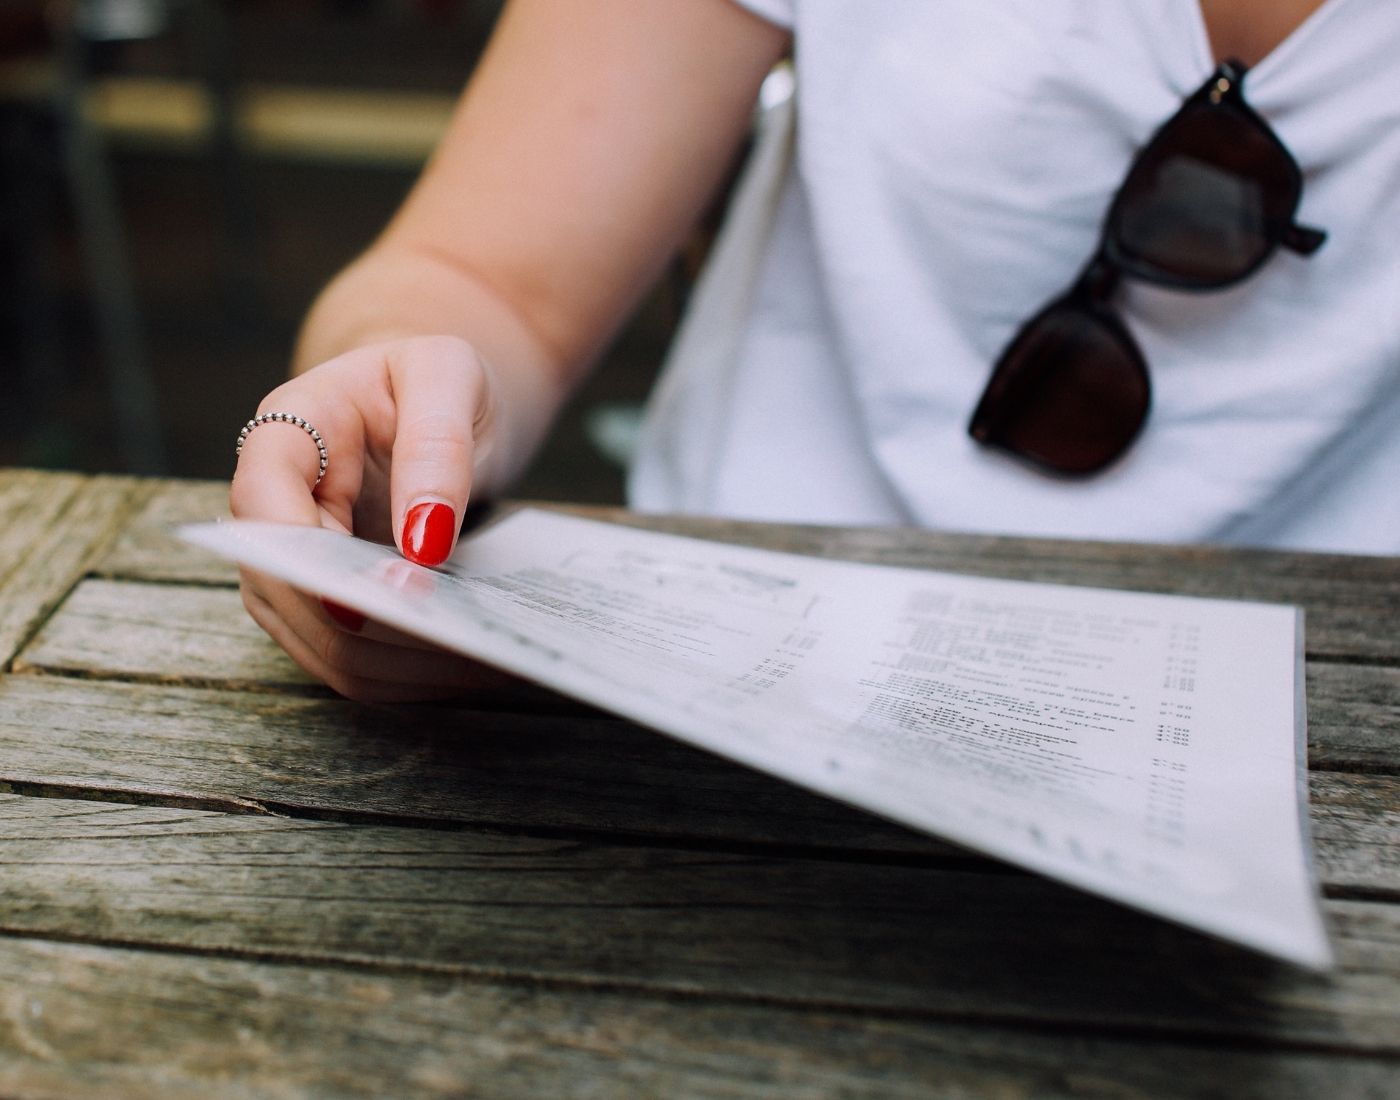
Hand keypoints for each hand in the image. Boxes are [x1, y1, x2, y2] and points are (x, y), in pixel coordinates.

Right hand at [230, 335, 502, 701]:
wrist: (441, 398)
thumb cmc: (439, 379)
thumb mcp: (449, 376)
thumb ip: (436, 447)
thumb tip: (421, 546)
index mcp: (286, 431)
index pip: (262, 504)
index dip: (302, 561)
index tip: (364, 601)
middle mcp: (273, 505)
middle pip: (284, 592)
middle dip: (366, 629)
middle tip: (457, 640)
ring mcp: (293, 562)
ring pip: (317, 643)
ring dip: (394, 663)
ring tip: (479, 657)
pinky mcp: (329, 602)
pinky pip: (352, 657)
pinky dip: (406, 671)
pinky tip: (467, 661)